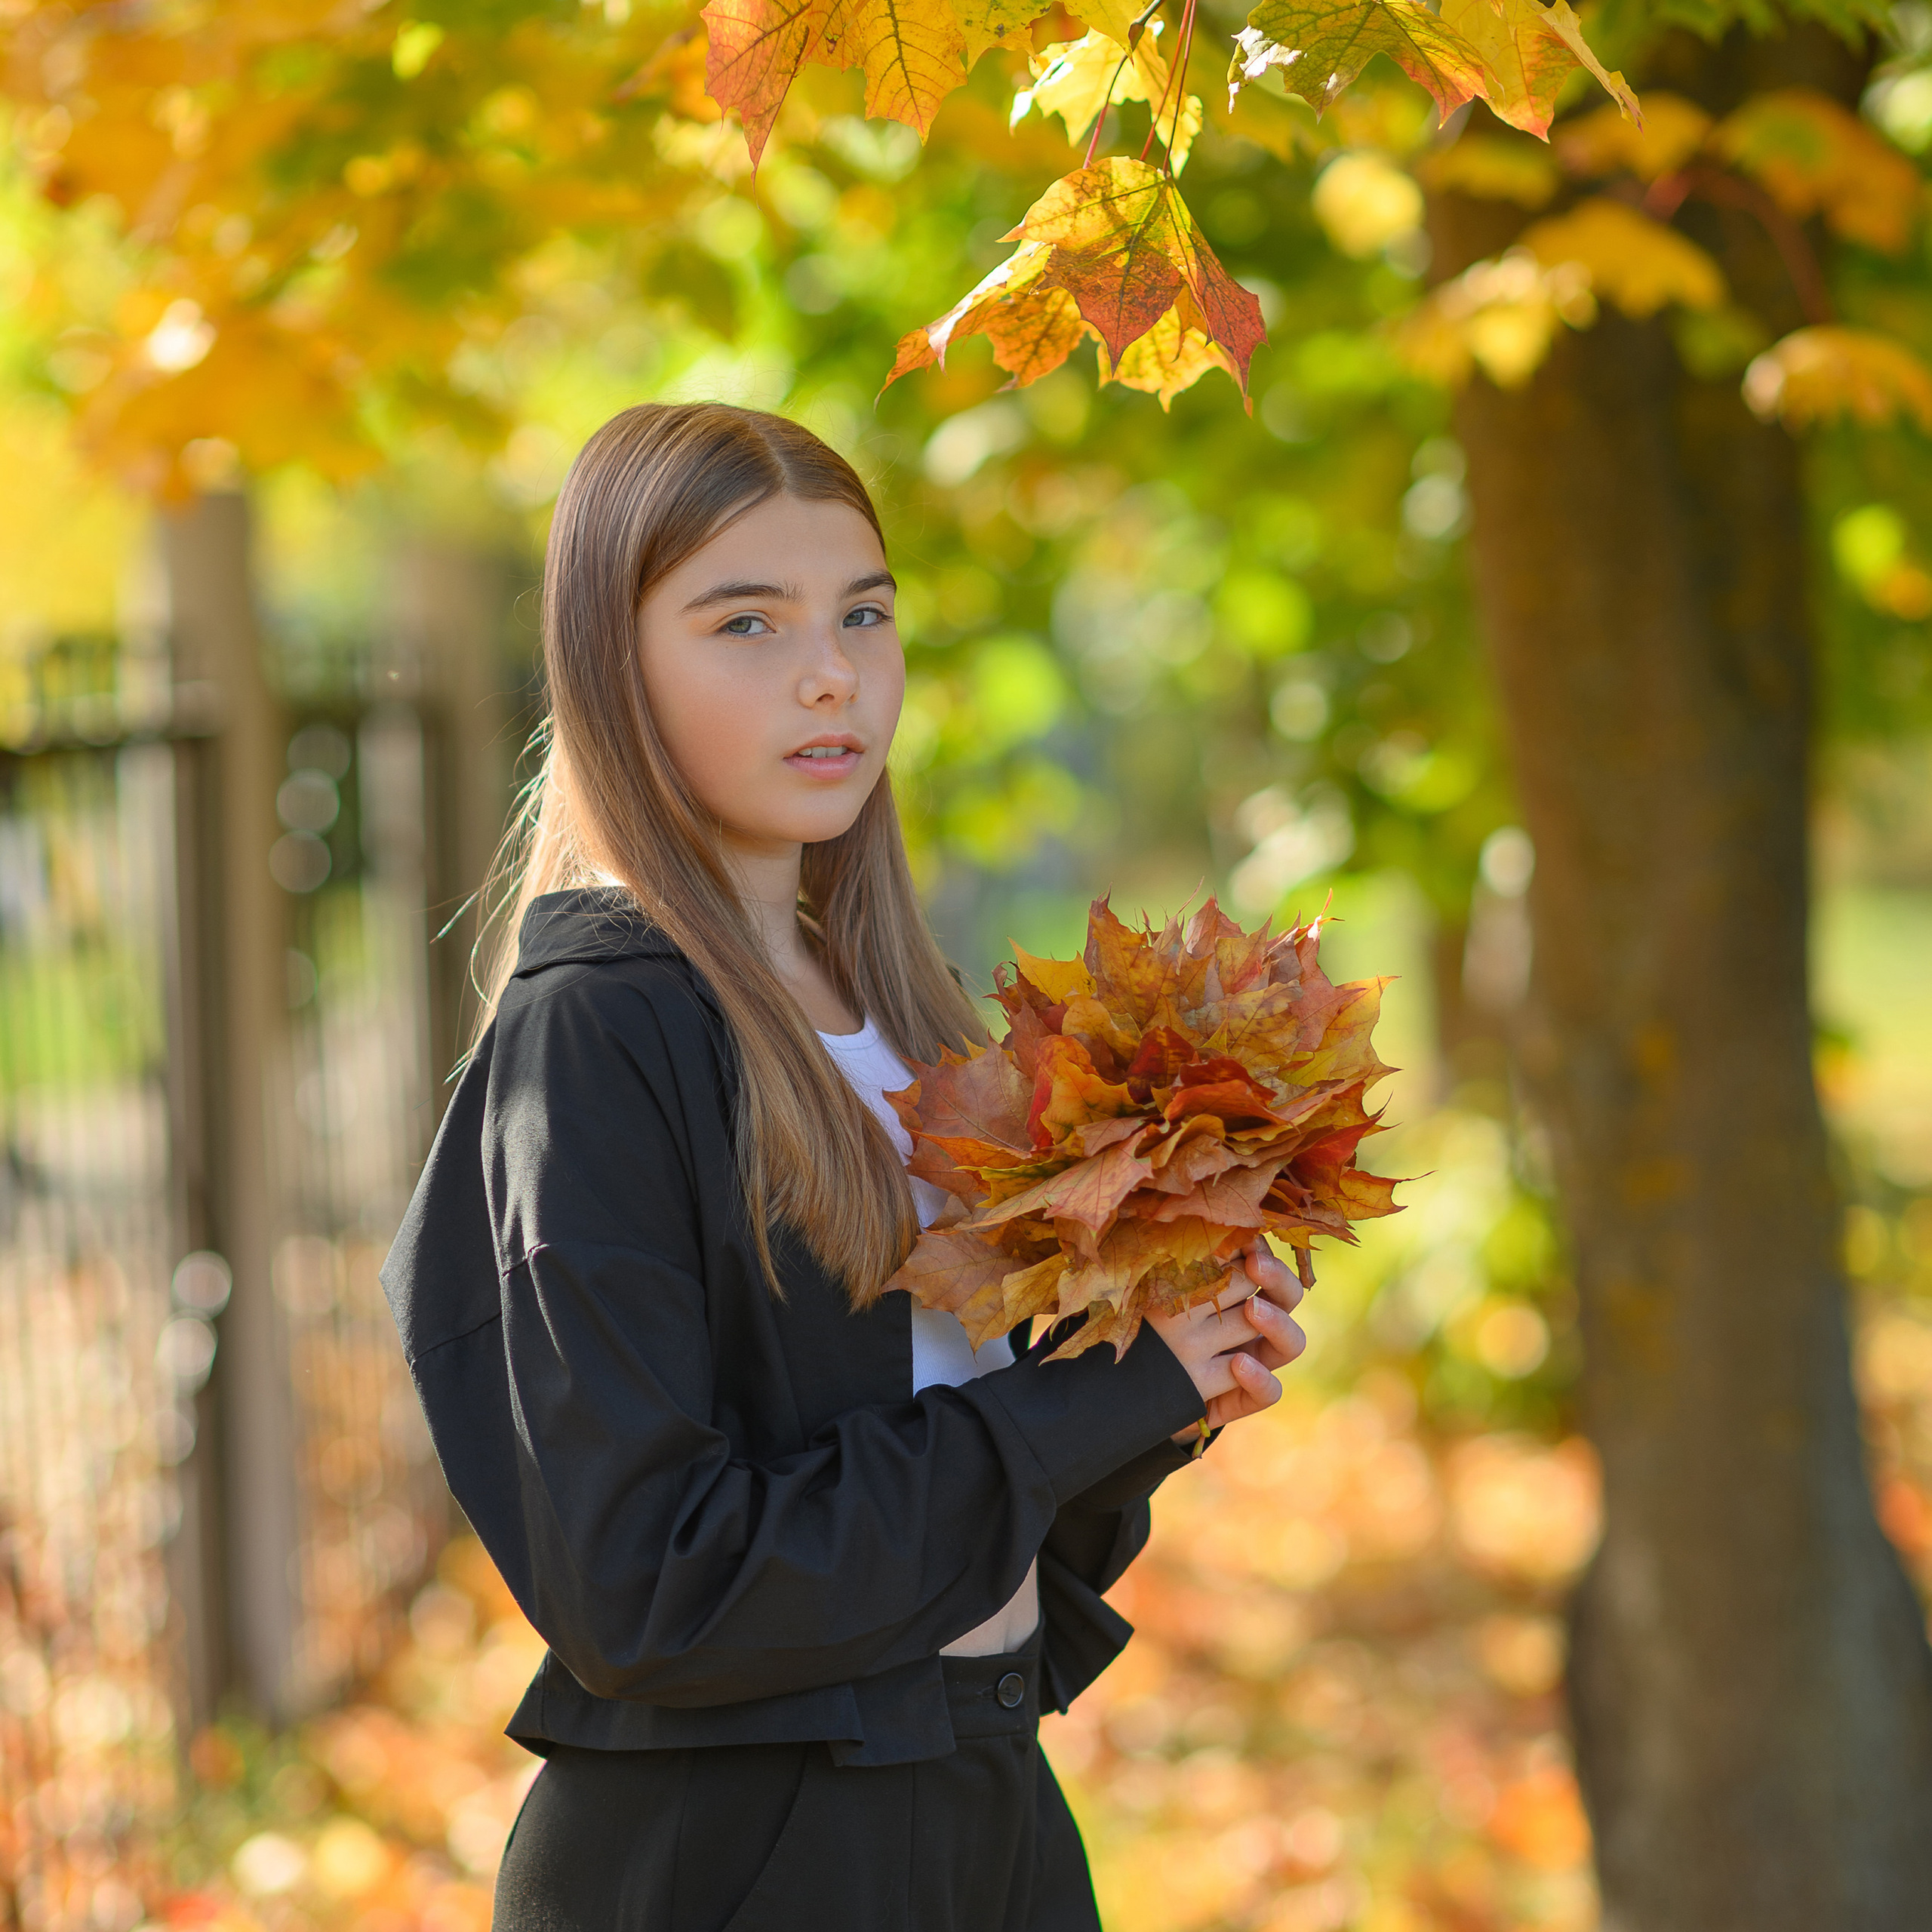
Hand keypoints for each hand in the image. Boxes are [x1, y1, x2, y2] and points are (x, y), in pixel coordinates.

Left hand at [1147, 1238, 1306, 1438]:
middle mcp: (1253, 1328)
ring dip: (1275, 1321)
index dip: (1264, 1252)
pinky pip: (1268, 1394)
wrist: (1125, 1390)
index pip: (1268, 1267)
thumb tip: (1189, 1224)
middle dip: (1275, 1277)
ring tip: (1253, 1308)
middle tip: (1255, 1263)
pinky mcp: (1239, 1401)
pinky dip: (1260, 1378)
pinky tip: (1239, 1364)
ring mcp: (1252, 1364)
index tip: (1247, 1239)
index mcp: (1237, 1294)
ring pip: (1291, 1343)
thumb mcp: (1160, 1293)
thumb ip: (1180, 1267)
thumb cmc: (1145, 1332)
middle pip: (1288, 1298)